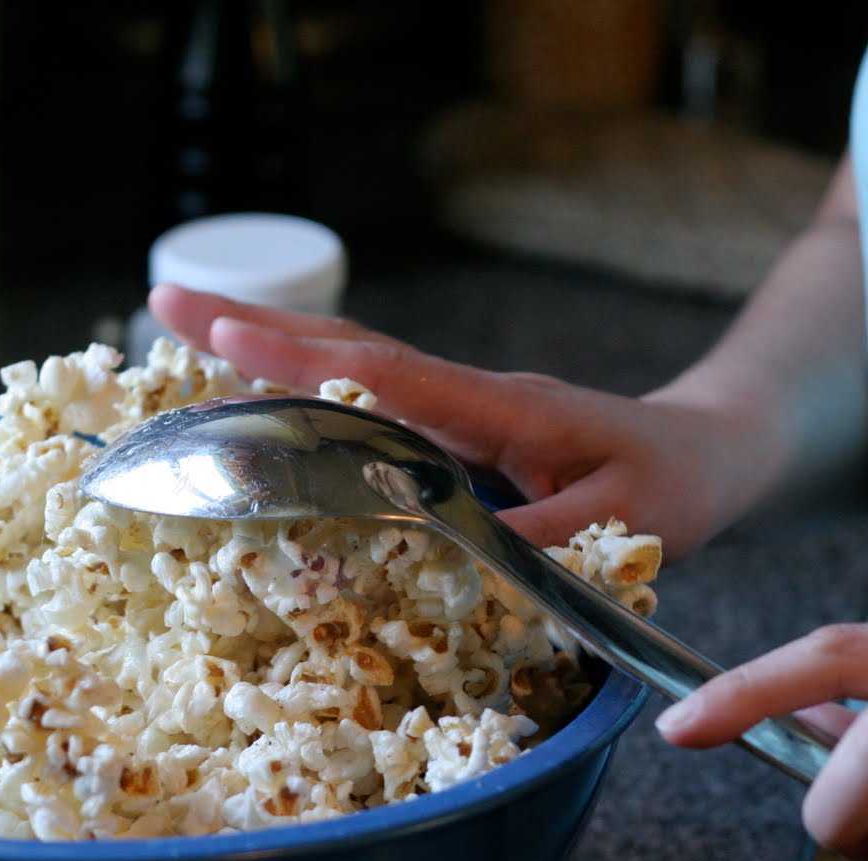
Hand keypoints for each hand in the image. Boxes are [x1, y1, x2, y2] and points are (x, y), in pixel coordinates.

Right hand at [148, 283, 758, 557]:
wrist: (705, 455)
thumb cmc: (673, 484)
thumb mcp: (630, 520)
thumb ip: (548, 536)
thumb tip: (462, 553)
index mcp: (498, 406)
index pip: (386, 374)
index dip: (303, 359)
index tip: (225, 339)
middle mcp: (462, 396)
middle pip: (344, 346)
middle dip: (252, 322)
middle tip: (162, 302)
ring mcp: (450, 409)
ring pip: (345, 365)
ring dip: (264, 346)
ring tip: (180, 329)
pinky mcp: (446, 430)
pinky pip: (362, 401)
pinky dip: (300, 386)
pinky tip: (252, 396)